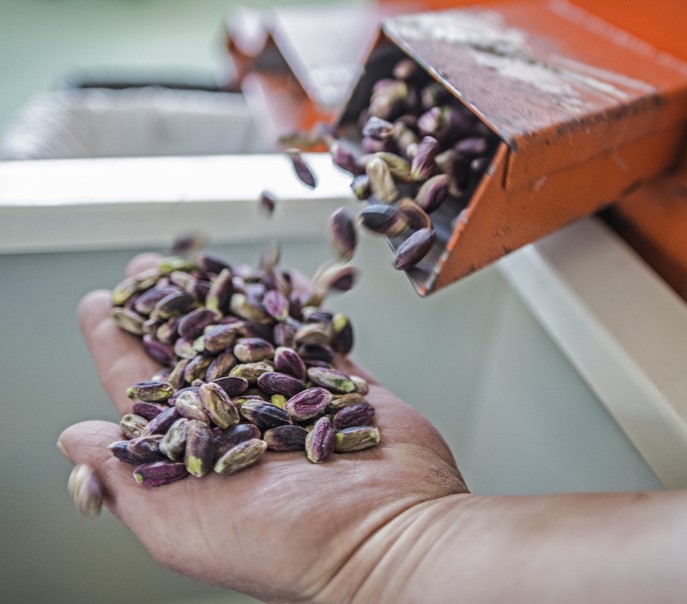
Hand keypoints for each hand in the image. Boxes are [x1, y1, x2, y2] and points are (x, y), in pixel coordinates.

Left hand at [57, 253, 468, 602]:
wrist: (386, 537)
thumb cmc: (285, 543)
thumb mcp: (180, 523)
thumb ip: (126, 477)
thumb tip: (73, 439)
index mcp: (196, 452)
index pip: (143, 390)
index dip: (117, 345)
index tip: (99, 304)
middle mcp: (243, 423)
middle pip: (194, 352)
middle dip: (166, 307)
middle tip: (148, 264)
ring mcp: (297, 403)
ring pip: (254, 338)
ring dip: (227, 299)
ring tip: (205, 261)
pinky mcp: (348, 391)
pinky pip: (319, 340)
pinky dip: (300, 309)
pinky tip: (281, 280)